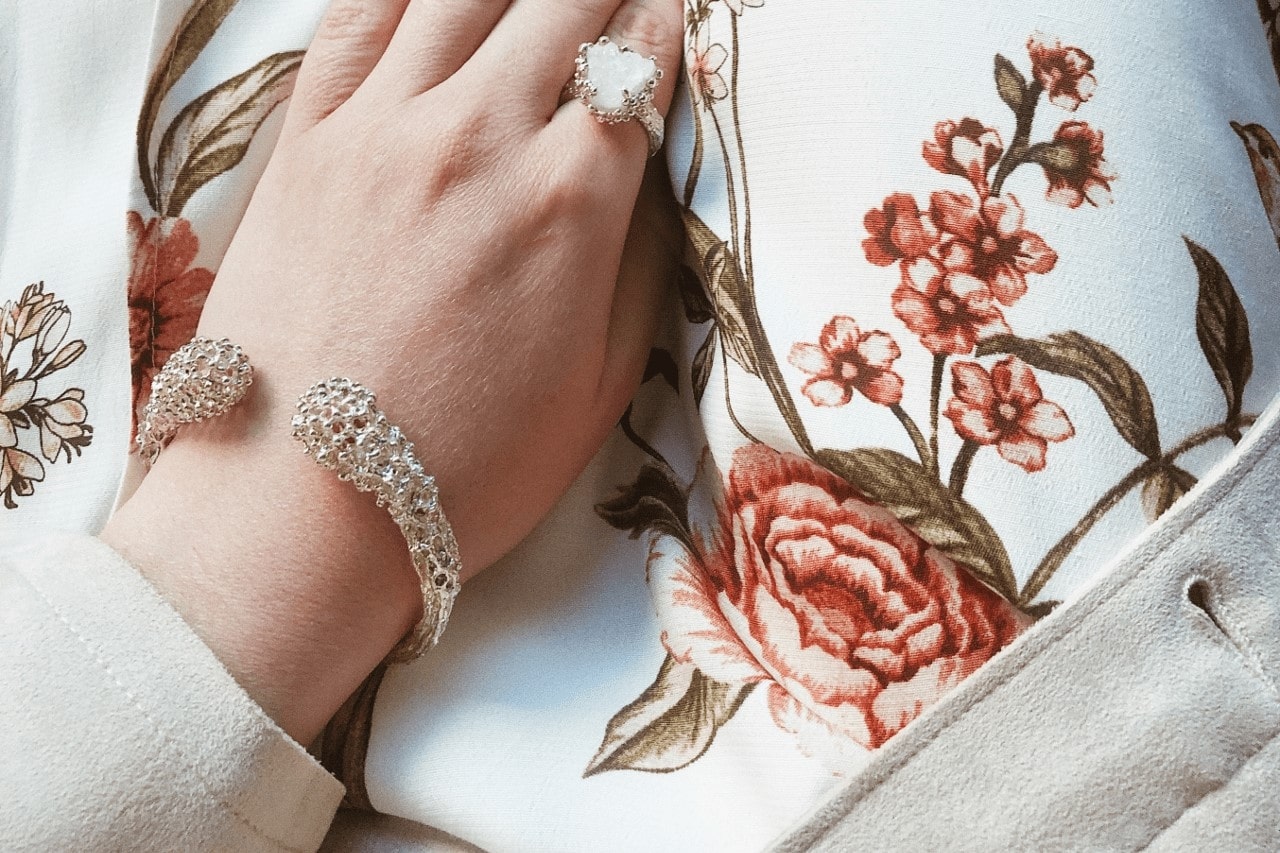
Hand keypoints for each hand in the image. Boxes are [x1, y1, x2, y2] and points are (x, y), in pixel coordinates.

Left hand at [103, 0, 681, 742]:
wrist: (300, 513)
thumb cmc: (464, 471)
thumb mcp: (598, 385)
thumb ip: (641, 265)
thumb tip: (652, 180)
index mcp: (569, 202)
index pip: (640, 60)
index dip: (668, 23)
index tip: (675, 16)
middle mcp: (478, 138)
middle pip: (565, 2)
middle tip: (620, 5)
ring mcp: (382, 129)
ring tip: (541, 0)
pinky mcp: (306, 142)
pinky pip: (356, 16)